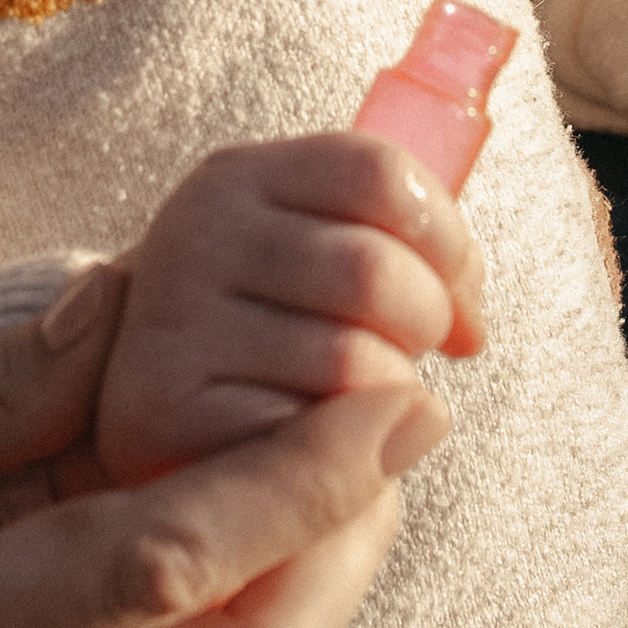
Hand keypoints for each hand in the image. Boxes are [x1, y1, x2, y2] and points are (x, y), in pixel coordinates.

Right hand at [95, 129, 487, 488]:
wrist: (159, 402)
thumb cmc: (265, 326)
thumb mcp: (315, 248)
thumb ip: (398, 242)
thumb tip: (468, 321)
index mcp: (238, 177)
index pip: (380, 172)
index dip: (446, 238)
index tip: (457, 291)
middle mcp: (195, 234)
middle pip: (375, 270)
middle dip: (425, 325)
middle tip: (408, 351)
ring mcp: (172, 323)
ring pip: (354, 362)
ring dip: (384, 398)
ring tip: (355, 398)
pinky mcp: (161, 413)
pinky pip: (307, 440)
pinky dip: (331, 455)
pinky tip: (306, 441)